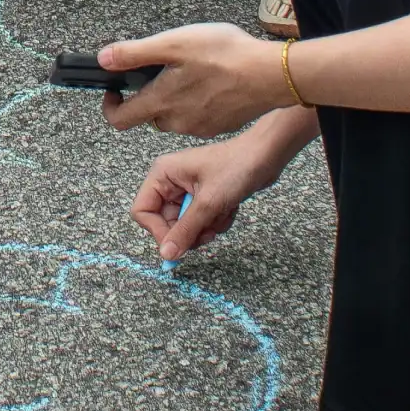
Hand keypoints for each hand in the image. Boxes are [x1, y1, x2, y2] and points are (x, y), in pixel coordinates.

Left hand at [97, 22, 286, 138]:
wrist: (272, 75)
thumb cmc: (226, 56)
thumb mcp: (174, 43)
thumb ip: (134, 53)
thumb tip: (104, 59)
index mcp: (161, 102)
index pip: (120, 119)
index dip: (110, 106)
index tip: (113, 90)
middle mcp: (178, 122)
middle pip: (149, 115)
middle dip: (149, 94)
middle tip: (162, 68)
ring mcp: (200, 127)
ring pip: (174, 115)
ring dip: (174, 97)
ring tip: (191, 69)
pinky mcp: (220, 125)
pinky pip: (197, 116)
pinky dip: (197, 101)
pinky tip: (212, 80)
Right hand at [130, 129, 291, 261]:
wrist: (266, 156)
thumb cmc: (236, 168)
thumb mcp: (208, 203)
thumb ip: (185, 230)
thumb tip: (167, 254)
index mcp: (162, 174)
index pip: (143, 211)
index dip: (158, 231)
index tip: (177, 245)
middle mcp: (171, 181)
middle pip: (165, 222)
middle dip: (189, 231)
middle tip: (207, 233)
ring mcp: (188, 189)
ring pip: (186, 225)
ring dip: (205, 228)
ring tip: (221, 215)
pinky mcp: (204, 197)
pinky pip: (201, 222)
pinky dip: (215, 222)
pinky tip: (229, 210)